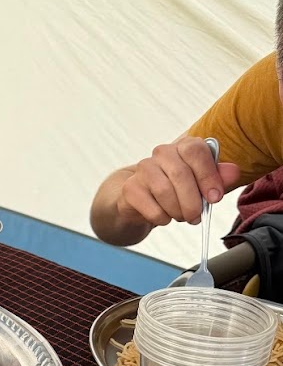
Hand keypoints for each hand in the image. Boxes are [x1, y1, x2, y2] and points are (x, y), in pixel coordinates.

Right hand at [117, 138, 240, 229]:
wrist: (145, 198)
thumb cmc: (179, 189)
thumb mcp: (203, 184)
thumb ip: (220, 178)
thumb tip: (233, 172)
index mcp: (184, 147)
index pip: (196, 151)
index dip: (207, 176)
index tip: (214, 198)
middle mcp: (163, 152)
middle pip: (180, 174)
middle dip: (192, 202)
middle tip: (196, 216)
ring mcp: (144, 168)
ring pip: (164, 192)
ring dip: (177, 211)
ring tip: (181, 216)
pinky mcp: (130, 188)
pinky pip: (151, 207)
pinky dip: (162, 218)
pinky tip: (164, 217)